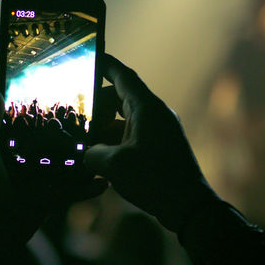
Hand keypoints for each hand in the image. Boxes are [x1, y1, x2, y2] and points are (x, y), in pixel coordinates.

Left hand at [0, 83, 106, 264]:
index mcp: (4, 144)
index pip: (27, 119)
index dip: (43, 106)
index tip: (65, 87)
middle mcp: (23, 159)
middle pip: (52, 140)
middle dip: (73, 129)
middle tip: (99, 112)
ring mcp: (37, 179)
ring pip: (66, 164)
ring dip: (85, 157)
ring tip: (109, 142)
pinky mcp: (48, 199)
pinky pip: (71, 191)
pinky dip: (86, 188)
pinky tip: (103, 182)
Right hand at [85, 54, 218, 232]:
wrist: (189, 207)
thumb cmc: (156, 180)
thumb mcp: (115, 165)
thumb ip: (92, 154)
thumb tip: (85, 153)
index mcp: (147, 109)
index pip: (122, 76)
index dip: (105, 65)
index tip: (91, 57)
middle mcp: (154, 115)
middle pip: (118, 99)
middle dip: (95, 107)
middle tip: (75, 115)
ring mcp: (157, 132)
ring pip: (122, 120)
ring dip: (103, 129)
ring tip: (83, 142)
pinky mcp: (158, 148)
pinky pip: (129, 136)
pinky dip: (113, 142)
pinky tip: (99, 158)